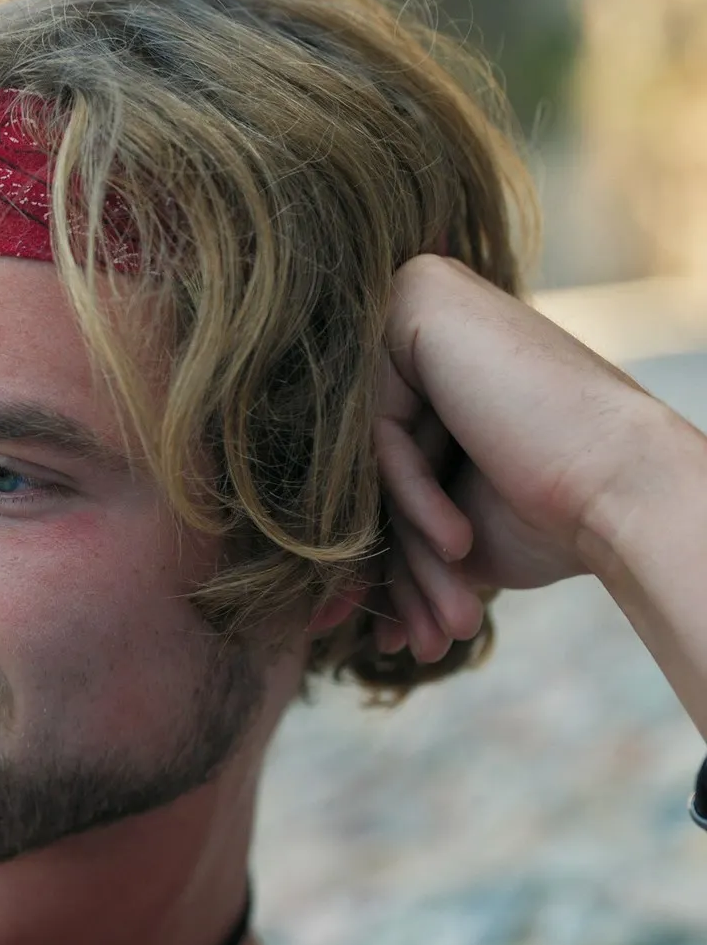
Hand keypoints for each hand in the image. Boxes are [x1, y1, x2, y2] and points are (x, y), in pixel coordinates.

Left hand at [366, 256, 668, 662]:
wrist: (630, 494)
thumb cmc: (550, 515)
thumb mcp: (441, 532)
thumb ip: (377, 536)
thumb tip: (314, 609)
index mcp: (425, 361)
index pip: (369, 470)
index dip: (380, 562)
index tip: (385, 635)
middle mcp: (414, 316)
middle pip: (366, 464)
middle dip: (394, 571)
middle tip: (415, 646)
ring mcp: (415, 298)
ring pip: (369, 456)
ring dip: (410, 554)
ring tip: (437, 629)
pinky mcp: (417, 302)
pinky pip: (379, 430)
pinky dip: (414, 496)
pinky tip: (460, 541)